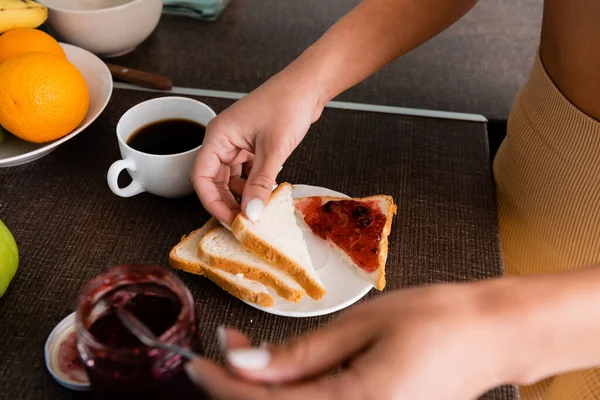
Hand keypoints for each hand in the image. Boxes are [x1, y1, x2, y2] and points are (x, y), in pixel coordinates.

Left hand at [184, 282, 513, 399]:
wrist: (489, 336)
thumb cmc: (437, 320)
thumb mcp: (361, 326)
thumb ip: (299, 355)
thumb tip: (243, 364)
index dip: (223, 387)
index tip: (199, 362)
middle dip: (238, 389)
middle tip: (223, 351)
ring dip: (262, 393)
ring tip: (246, 355)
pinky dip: (290, 396)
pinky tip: (282, 372)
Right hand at [192, 72, 323, 224]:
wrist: (308, 86)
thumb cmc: (287, 105)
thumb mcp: (273, 150)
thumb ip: (260, 184)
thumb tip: (251, 214)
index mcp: (218, 136)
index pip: (201, 177)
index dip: (212, 202)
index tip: (230, 220)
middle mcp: (223, 140)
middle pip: (214, 180)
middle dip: (227, 202)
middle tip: (244, 222)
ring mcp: (237, 143)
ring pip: (230, 178)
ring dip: (241, 195)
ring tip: (257, 211)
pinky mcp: (252, 145)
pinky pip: (246, 172)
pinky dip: (253, 185)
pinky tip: (265, 194)